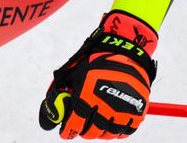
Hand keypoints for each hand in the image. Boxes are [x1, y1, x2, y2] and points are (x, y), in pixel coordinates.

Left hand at [39, 11, 158, 138]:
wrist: (123, 53)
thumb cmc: (93, 64)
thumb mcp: (73, 75)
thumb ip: (61, 94)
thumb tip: (49, 117)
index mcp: (86, 96)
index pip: (74, 123)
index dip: (68, 131)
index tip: (65, 134)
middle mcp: (105, 105)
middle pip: (91, 131)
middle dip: (83, 132)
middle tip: (81, 128)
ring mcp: (123, 110)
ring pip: (108, 134)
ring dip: (99, 133)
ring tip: (95, 127)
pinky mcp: (138, 112)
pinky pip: (126, 132)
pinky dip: (117, 133)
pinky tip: (110, 127)